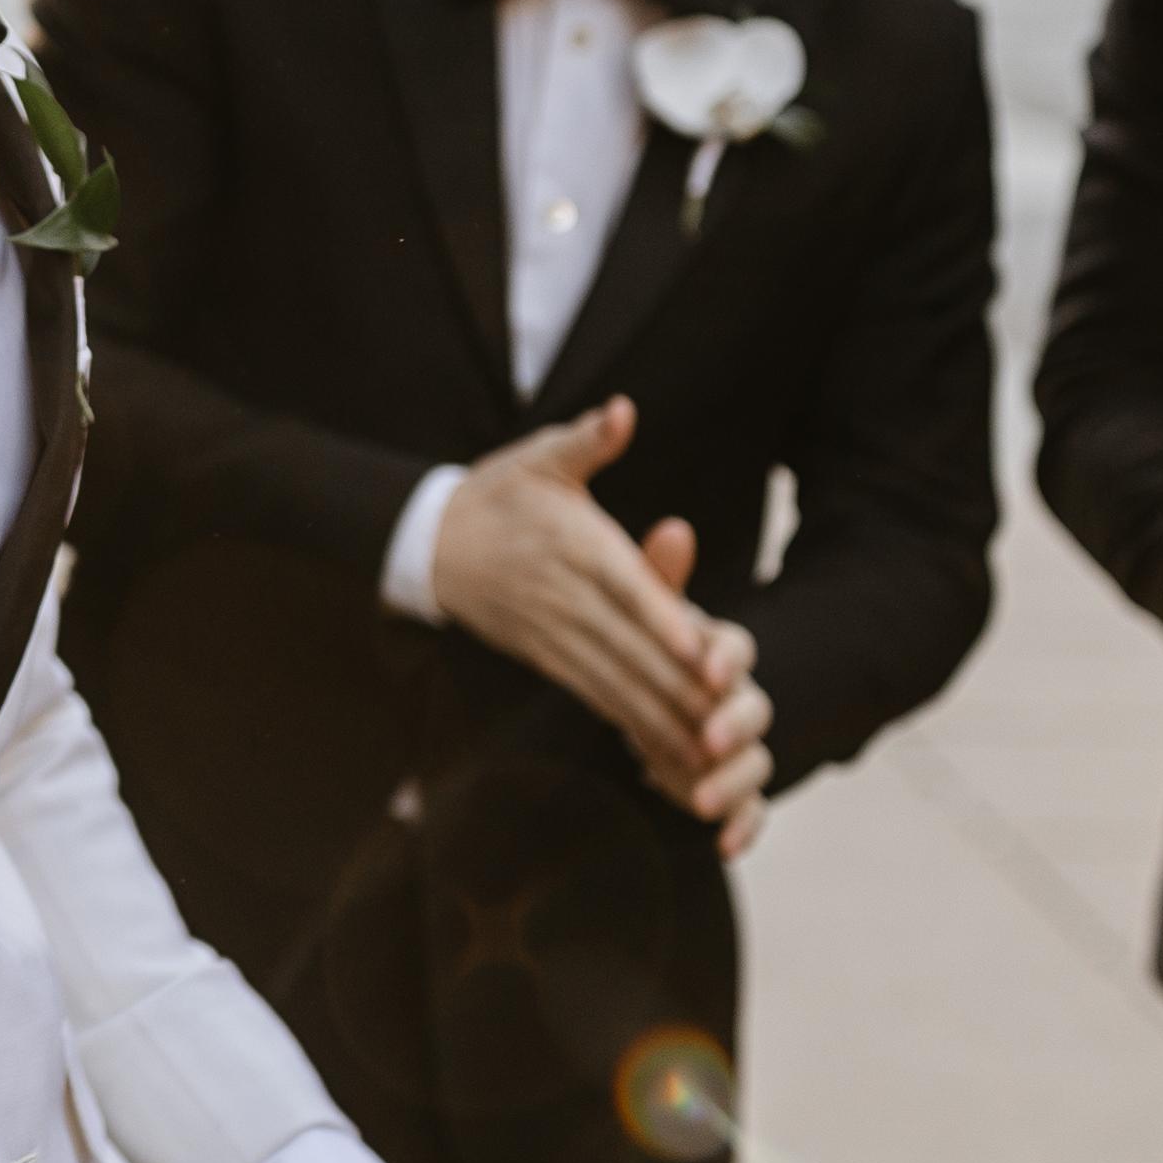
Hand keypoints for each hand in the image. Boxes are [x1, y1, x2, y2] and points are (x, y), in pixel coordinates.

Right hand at [428, 405, 781, 845]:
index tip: (704, 650)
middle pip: (630, 648)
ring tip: (710, 752)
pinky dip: (632, 723)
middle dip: (681, 689)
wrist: (429, 543)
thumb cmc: (499, 493)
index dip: (665, 620)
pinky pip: (595, 695)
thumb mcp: (538, 457)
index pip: (625, 587)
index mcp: (574, 546)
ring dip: (662, 719)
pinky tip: (667, 750)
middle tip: (733, 721)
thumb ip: (586, 440)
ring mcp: (554, 634)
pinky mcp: (546, 659)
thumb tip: (623, 411)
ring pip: (615, 683)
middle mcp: (566, 597)